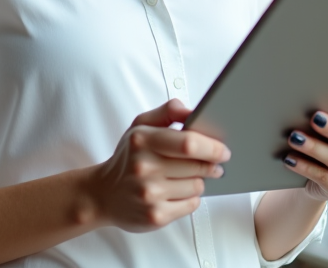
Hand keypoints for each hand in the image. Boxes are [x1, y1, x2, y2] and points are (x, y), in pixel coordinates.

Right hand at [88, 98, 230, 231]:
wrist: (103, 194)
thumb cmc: (128, 158)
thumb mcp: (140, 126)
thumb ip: (167, 111)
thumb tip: (193, 111)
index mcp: (142, 140)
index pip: (188, 143)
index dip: (212, 146)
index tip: (223, 149)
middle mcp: (144, 168)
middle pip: (197, 166)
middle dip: (211, 165)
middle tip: (213, 164)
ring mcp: (149, 194)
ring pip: (197, 186)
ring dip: (198, 181)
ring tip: (185, 177)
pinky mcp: (155, 216)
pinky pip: (191, 205)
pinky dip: (190, 198)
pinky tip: (177, 192)